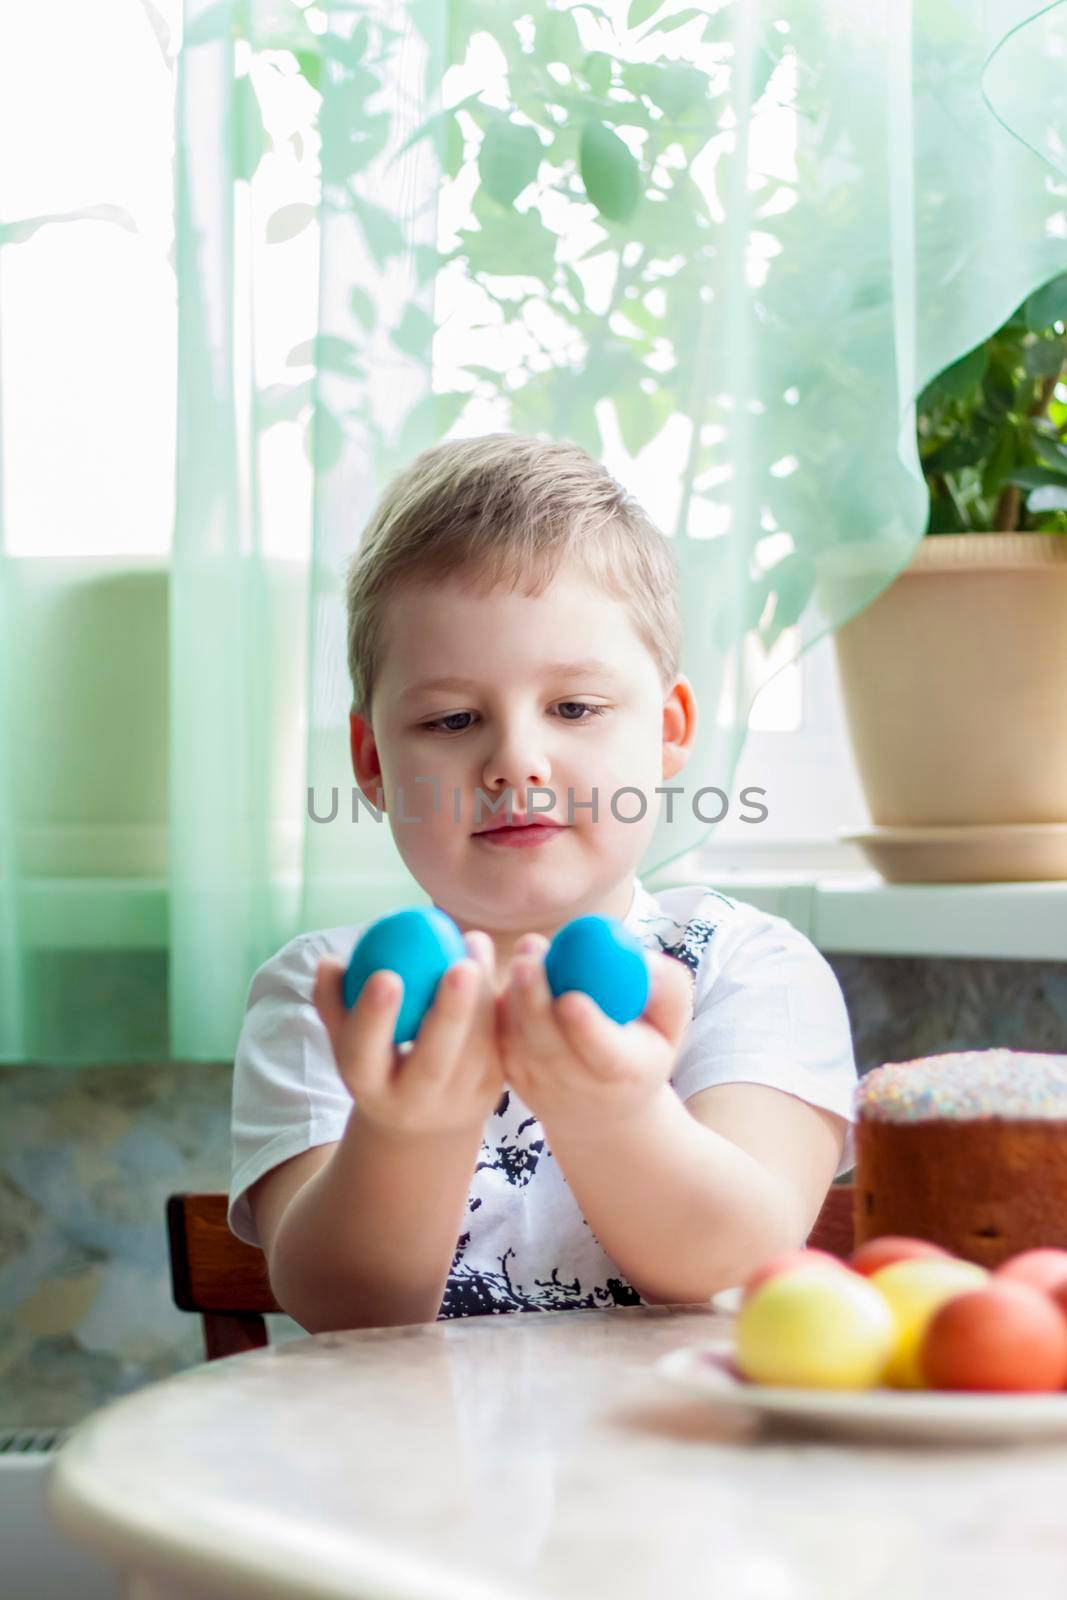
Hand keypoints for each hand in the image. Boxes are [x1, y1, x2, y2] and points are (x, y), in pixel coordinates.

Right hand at [313, 930, 505, 1137]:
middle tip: (459, 966)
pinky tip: (487, 959)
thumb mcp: (348, 1038)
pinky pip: (498, 1041)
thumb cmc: (377, 1060)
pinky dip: (496, 999)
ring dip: (481, 994)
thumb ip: (334, 1000)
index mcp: (370, 1087)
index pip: (364, 1055)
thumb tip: (330, 961)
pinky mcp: (493, 1090)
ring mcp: (459, 1100)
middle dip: (449, 1014)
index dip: (372, 1018)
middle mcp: (414, 1103)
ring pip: (477, 1048)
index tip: (385, 976)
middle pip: (434, 1062)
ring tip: (474, 944)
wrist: (421, 1120)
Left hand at [499, 933, 693, 1142]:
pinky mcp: (513, 1075)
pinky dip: (502, 1004)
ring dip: (515, 996)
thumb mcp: (670, 1024)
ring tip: (528, 953)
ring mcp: (540, 1084)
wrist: (603, 1109)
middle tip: (529, 960)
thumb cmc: (643, 1050)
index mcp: (625, 1073)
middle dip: (535, 1002)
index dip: (586, 1028)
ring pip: (518, 1039)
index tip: (572, 997)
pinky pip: (500, 1037)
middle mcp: (578, 1086)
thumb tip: (645, 960)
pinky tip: (519, 974)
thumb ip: (668, 990)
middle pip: (548, 1046)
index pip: (603, 1055)